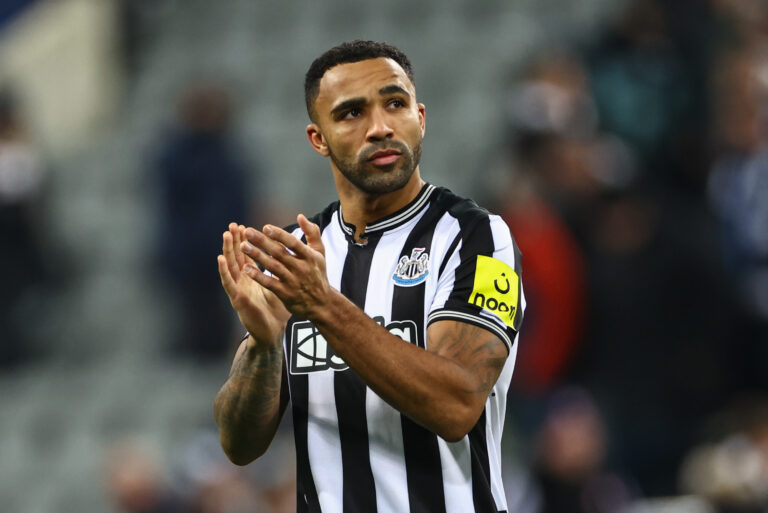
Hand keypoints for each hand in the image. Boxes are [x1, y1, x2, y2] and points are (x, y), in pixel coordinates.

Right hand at [217, 223, 289, 348]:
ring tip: (226, 235)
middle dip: (234, 241)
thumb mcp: (280, 285)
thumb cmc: (277, 310)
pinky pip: (229, 283)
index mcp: (254, 278)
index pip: (248, 256)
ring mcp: (239, 289)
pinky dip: (224, 270)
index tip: (244, 226)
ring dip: (227, 250)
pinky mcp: (237, 299)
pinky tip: (221, 259)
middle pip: (237, 257)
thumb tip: (289, 256)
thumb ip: (281, 271)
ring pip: (231, 266)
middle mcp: (244, 282)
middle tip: (232, 224)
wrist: (274, 331)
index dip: (245, 241)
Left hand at [240, 214, 330, 319]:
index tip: (265, 227)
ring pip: (272, 266)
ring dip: (257, 256)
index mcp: (310, 256)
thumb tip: (300, 216)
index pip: (293, 243)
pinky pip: (269, 283)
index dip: (279, 235)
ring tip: (243, 246)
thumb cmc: (318, 273)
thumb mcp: (320, 252)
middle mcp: (302, 268)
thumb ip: (312, 233)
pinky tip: (246, 268)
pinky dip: (258, 276)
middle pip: (279, 253)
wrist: (321, 303)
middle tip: (247, 232)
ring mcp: (293, 282)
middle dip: (262, 241)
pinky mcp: (285, 294)